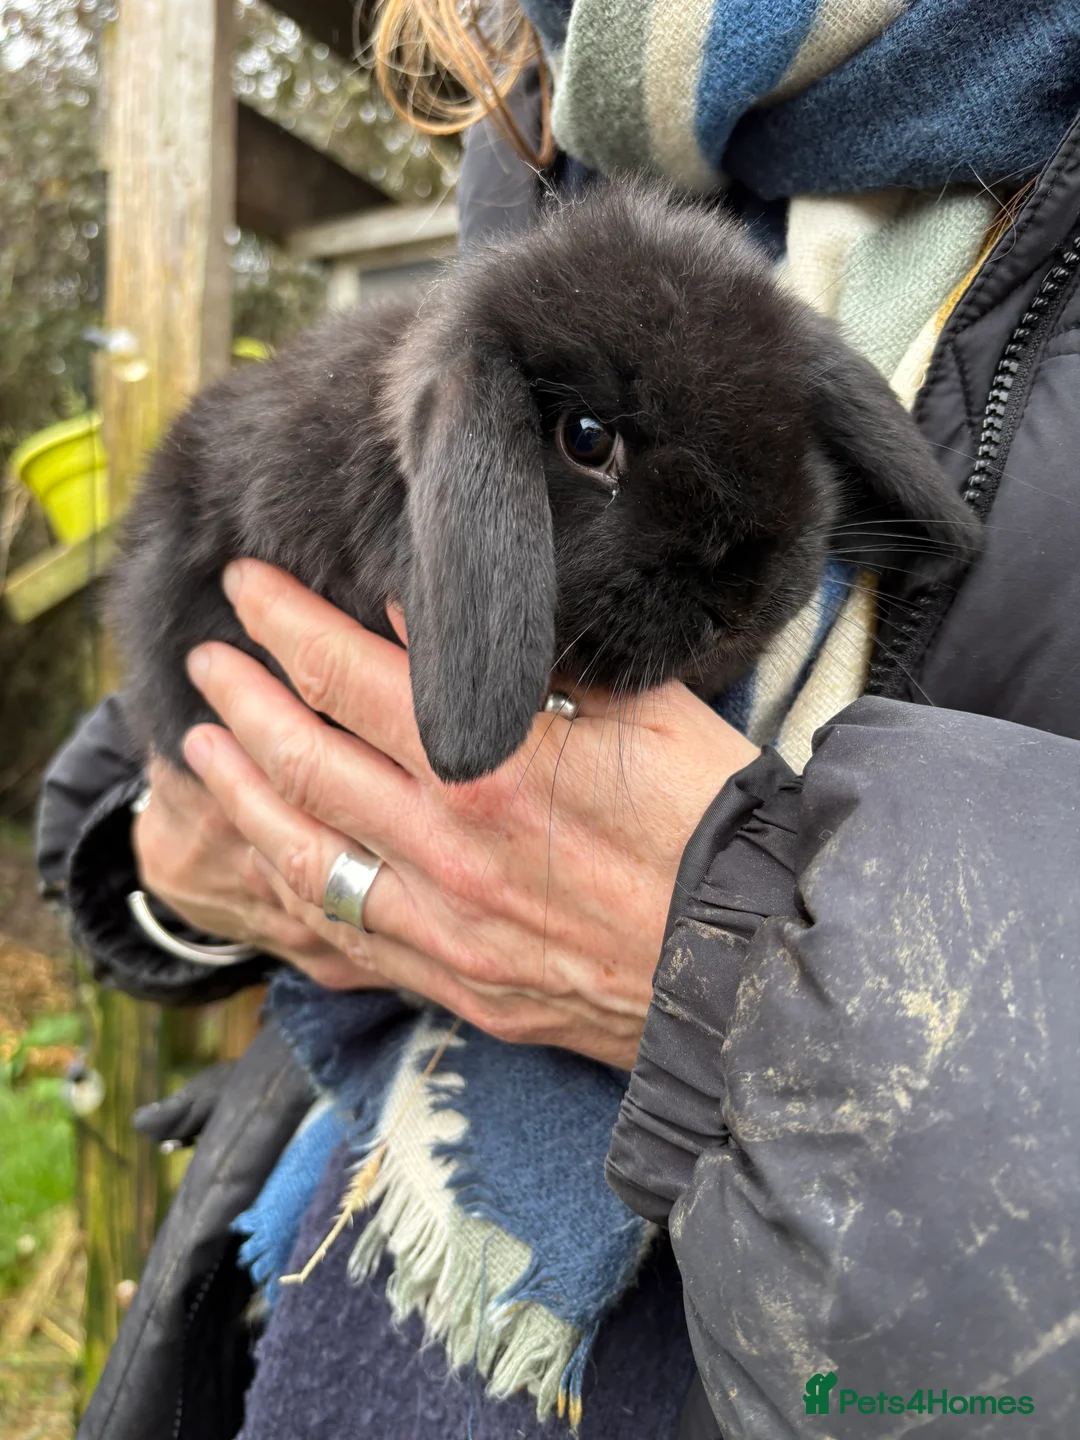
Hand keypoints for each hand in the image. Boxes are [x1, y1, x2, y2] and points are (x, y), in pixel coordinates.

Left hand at [181, 560, 758, 1067]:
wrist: (749, 963)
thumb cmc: (712, 823)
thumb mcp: (641, 708)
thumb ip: (535, 663)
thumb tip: (441, 616)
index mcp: (490, 765)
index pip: (347, 673)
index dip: (284, 622)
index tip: (249, 586)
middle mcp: (446, 847)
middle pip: (300, 758)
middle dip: (238, 696)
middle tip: (205, 659)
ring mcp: (442, 926)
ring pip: (298, 852)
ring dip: (237, 791)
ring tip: (201, 748)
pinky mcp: (454, 983)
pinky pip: (342, 933)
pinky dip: (289, 885)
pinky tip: (266, 854)